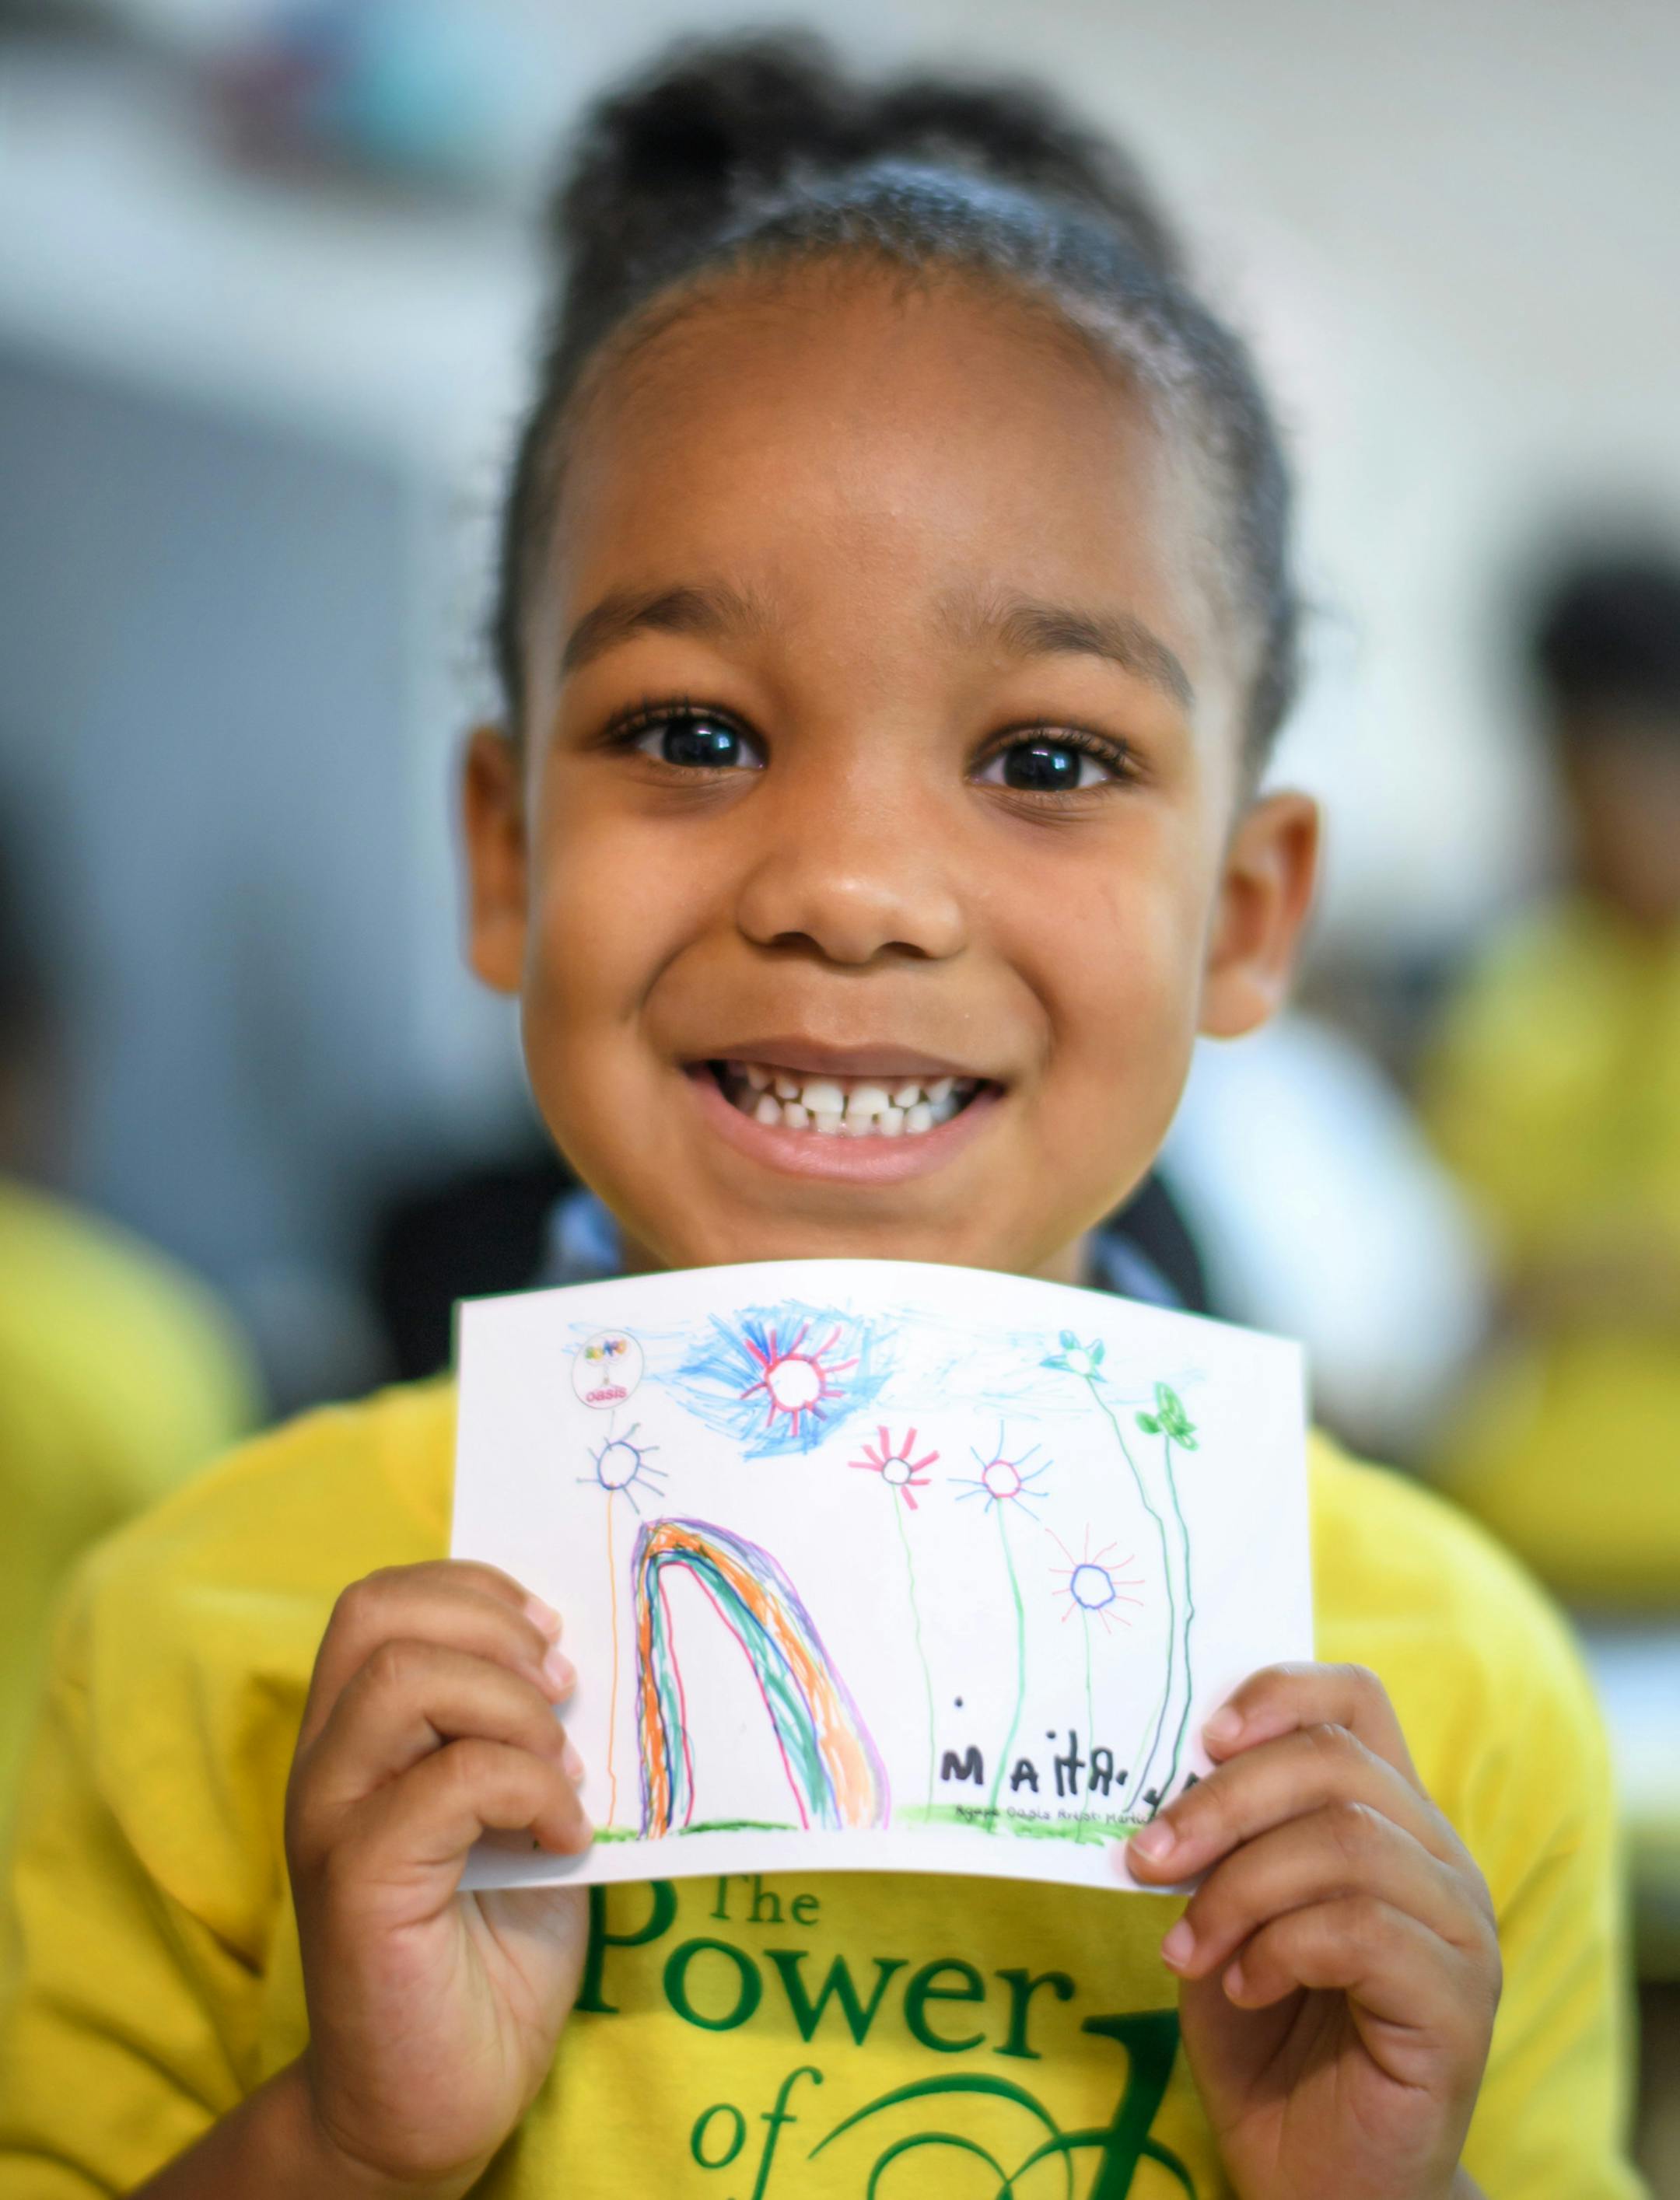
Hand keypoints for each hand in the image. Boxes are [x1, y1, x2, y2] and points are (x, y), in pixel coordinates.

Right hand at [284, 1561, 592, 2197]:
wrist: (435, 2101)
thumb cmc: (488, 1951)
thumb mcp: (518, 1810)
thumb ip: (522, 1731)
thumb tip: (584, 1655)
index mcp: (356, 1738)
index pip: (380, 1601)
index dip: (473, 1590)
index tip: (552, 1635)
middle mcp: (325, 1767)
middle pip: (376, 1615)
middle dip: (490, 1626)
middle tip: (564, 1689)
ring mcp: (330, 1822)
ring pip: (404, 1681)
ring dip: (512, 1707)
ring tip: (565, 1770)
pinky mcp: (356, 1885)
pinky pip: (450, 1782)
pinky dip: (532, 1788)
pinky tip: (563, 1837)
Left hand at [1125, 1662, 1498, 2199]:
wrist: (1315, 2178)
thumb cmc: (1266, 2037)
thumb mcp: (1223, 1914)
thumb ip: (1214, 1842)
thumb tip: (1155, 1774)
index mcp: (1391, 1820)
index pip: (1355, 1701)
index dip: (1278, 1693)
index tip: (1199, 1735)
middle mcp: (1440, 1861)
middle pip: (1336, 1763)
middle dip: (1222, 1801)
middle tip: (1145, 1857)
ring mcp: (1461, 1932)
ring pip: (1346, 1843)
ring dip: (1239, 1887)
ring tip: (1185, 1948)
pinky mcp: (1459, 2006)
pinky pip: (1361, 1930)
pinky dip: (1278, 1948)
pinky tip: (1243, 1987)